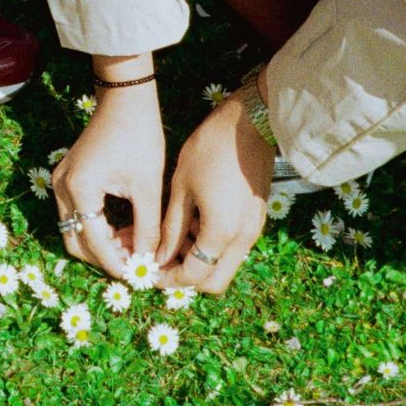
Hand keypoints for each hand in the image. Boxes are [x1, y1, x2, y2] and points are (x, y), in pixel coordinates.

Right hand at [50, 58, 164, 282]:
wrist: (125, 99)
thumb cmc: (139, 136)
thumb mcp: (148, 186)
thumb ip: (147, 228)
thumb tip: (149, 261)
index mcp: (80, 189)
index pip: (94, 242)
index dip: (117, 264)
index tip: (139, 277)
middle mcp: (62, 188)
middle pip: (76, 242)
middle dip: (105, 258)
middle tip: (134, 266)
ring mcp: (61, 182)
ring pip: (75, 230)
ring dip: (101, 244)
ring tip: (133, 248)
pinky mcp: (68, 177)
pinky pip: (77, 214)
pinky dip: (97, 228)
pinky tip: (124, 230)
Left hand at [157, 87, 275, 295]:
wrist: (250, 123)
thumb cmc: (211, 148)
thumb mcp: (182, 187)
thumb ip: (171, 228)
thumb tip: (159, 256)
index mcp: (222, 232)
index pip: (193, 276)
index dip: (168, 279)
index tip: (149, 270)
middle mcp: (243, 239)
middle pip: (214, 282)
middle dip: (186, 278)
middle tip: (162, 261)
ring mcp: (253, 230)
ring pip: (224, 266)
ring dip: (199, 262)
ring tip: (171, 239)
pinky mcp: (256, 219)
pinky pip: (232, 248)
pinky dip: (211, 248)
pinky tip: (192, 225)